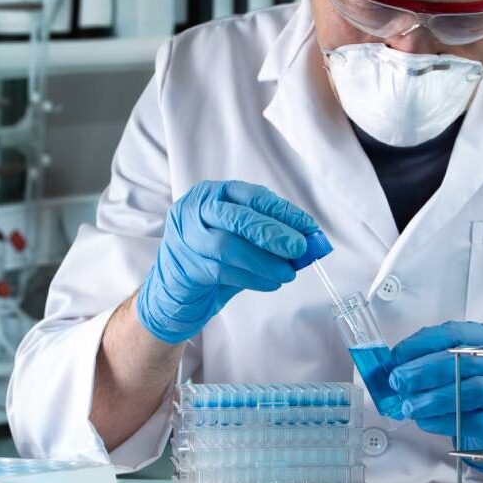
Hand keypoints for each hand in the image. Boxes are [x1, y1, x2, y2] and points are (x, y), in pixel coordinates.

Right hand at [136, 180, 318, 343]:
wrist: (174, 287)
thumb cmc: (211, 256)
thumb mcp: (238, 237)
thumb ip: (266, 235)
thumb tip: (307, 242)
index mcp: (212, 194)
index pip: (252, 197)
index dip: (283, 212)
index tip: (309, 227)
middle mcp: (195, 210)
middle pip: (237, 217)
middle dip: (272, 233)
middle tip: (299, 248)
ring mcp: (186, 238)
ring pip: (228, 246)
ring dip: (264, 261)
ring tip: (288, 272)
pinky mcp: (185, 266)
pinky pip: (222, 271)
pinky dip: (252, 278)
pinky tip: (270, 283)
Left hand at [388, 322, 482, 482]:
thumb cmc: (472, 383)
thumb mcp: (454, 363)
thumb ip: (424, 360)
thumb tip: (388, 367)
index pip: (453, 333)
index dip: (420, 344)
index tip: (396, 356)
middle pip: (461, 361)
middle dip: (423, 371)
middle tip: (397, 381)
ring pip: (471, 391)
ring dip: (432, 398)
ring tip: (408, 406)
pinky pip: (475, 422)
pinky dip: (444, 421)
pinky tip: (425, 420)